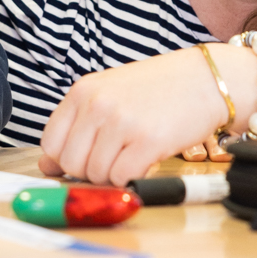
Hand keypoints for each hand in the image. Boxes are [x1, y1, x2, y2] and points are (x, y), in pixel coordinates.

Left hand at [38, 46, 239, 185]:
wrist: (208, 79)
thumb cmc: (160, 88)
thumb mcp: (110, 95)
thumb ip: (78, 126)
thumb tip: (47, 165)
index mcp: (83, 91)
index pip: (51, 143)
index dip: (67, 160)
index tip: (88, 158)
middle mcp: (97, 104)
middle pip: (71, 164)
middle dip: (90, 172)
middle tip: (115, 159)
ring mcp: (121, 122)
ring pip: (96, 174)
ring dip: (114, 175)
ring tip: (134, 155)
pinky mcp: (147, 141)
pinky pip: (123, 178)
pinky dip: (133, 178)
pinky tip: (146, 160)